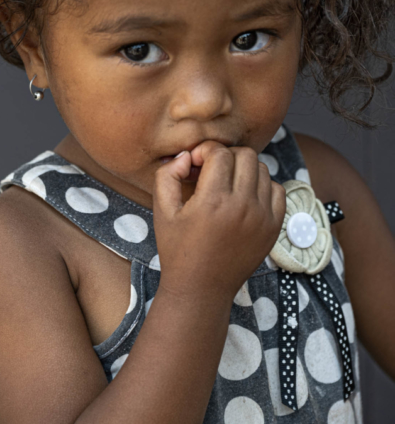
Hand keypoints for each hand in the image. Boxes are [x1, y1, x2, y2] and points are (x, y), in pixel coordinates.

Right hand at [153, 142, 285, 301]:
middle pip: (245, 155)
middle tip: (211, 170)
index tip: (195, 163)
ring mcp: (262, 217)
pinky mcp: (274, 227)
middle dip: (226, 155)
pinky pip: (278, 190)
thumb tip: (186, 156)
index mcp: (213, 201)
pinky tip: (245, 195)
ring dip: (244, 169)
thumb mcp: (162, 211)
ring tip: (227, 183)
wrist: (201, 289)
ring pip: (263, 169)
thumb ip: (168, 175)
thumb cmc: (178, 250)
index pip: (220, 153)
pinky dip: (263, 186)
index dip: (205, 151)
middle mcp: (243, 207)